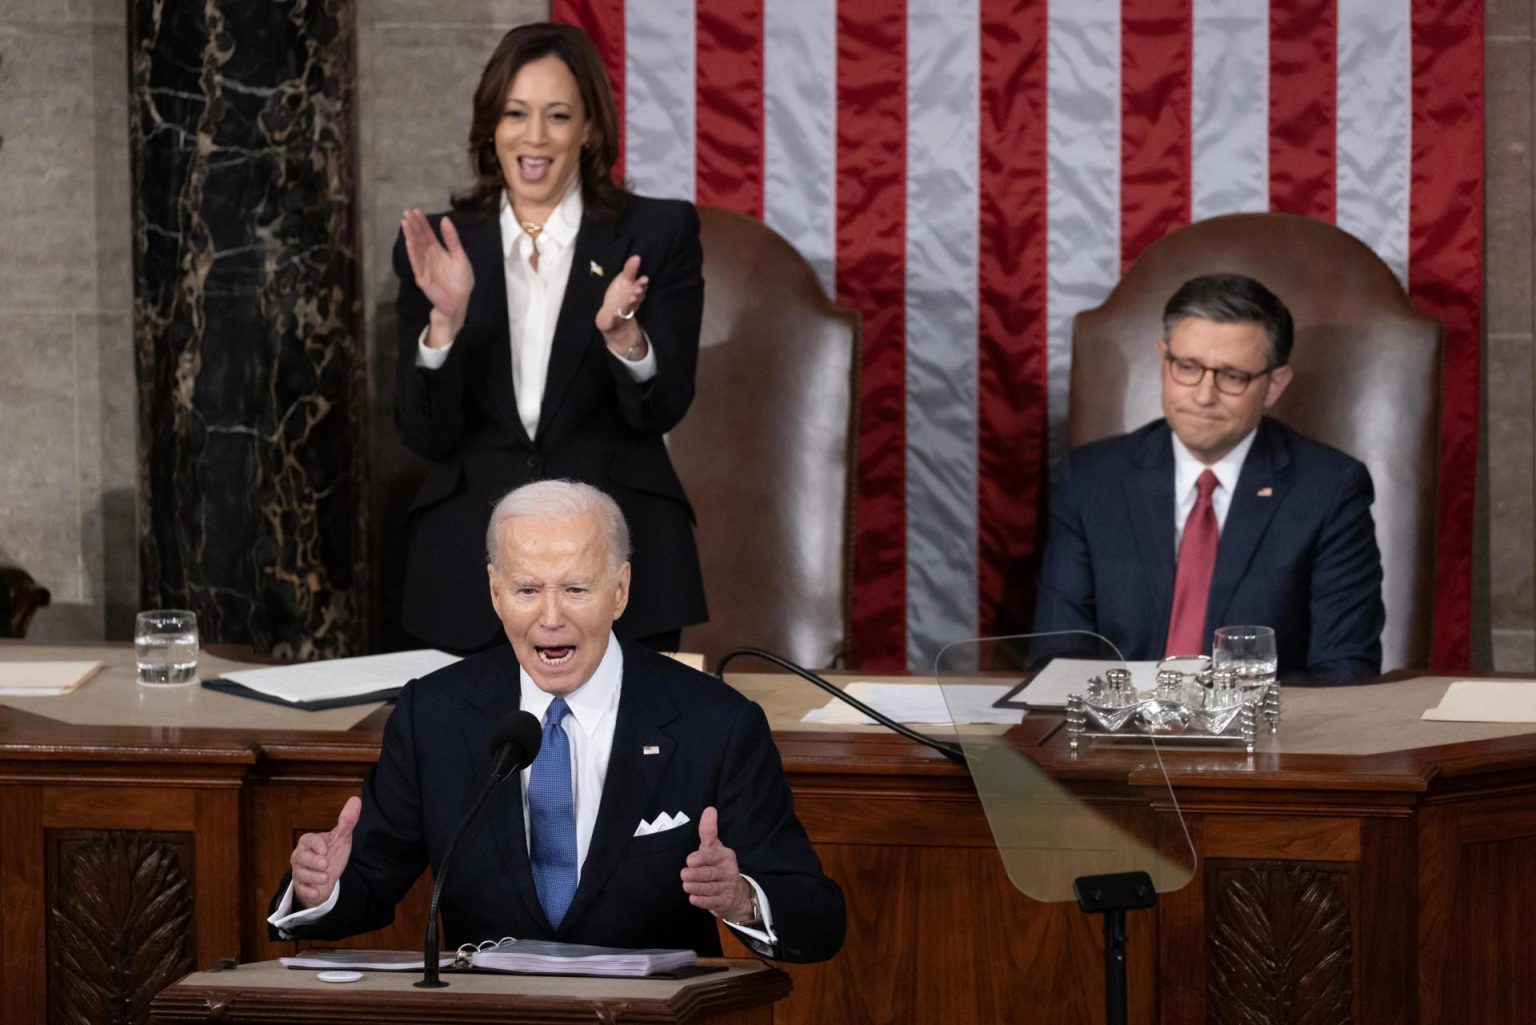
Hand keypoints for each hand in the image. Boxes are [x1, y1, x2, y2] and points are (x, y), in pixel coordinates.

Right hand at [290, 796, 360, 908]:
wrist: (326, 875)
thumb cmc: (332, 852)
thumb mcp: (341, 837)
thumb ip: (347, 821)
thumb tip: (356, 799)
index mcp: (309, 842)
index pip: (308, 840)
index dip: (316, 845)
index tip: (325, 849)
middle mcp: (301, 856)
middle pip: (301, 858)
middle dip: (313, 862)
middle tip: (325, 864)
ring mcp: (299, 872)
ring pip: (301, 874)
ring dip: (313, 877)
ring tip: (326, 878)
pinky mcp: (301, 887)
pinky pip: (301, 890)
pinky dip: (309, 891)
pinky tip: (317, 892)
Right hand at [401, 209, 473, 344]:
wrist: (460, 301)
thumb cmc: (461, 280)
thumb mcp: (459, 256)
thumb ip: (452, 239)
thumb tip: (445, 219)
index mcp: (438, 250)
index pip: (428, 234)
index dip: (422, 222)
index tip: (416, 210)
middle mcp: (429, 256)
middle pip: (420, 238)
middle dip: (413, 225)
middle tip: (406, 212)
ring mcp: (424, 266)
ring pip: (416, 248)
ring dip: (410, 236)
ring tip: (405, 223)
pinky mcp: (422, 277)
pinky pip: (416, 263)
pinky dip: (412, 252)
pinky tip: (409, 242)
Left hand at [596, 255, 649, 352]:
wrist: (611, 315)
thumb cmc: (619, 295)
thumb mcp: (624, 280)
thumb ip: (630, 270)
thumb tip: (637, 256)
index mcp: (634, 292)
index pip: (640, 287)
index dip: (642, 284)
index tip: (644, 279)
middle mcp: (631, 302)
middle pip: (636, 298)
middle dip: (637, 294)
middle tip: (637, 290)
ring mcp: (624, 311)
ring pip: (628, 308)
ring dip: (630, 304)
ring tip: (630, 299)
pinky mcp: (615, 320)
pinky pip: (615, 320)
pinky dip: (615, 318)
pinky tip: (614, 315)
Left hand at [680, 806, 753, 921]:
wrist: (736, 894)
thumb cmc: (718, 866)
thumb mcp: (714, 848)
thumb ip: (709, 830)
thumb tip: (709, 809)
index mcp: (725, 856)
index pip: (712, 856)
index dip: (700, 858)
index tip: (689, 861)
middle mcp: (729, 871)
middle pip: (710, 873)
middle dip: (695, 874)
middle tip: (684, 874)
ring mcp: (728, 887)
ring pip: (710, 888)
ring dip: (696, 887)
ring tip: (686, 885)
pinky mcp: (725, 902)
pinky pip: (712, 902)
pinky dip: (702, 900)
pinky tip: (693, 898)